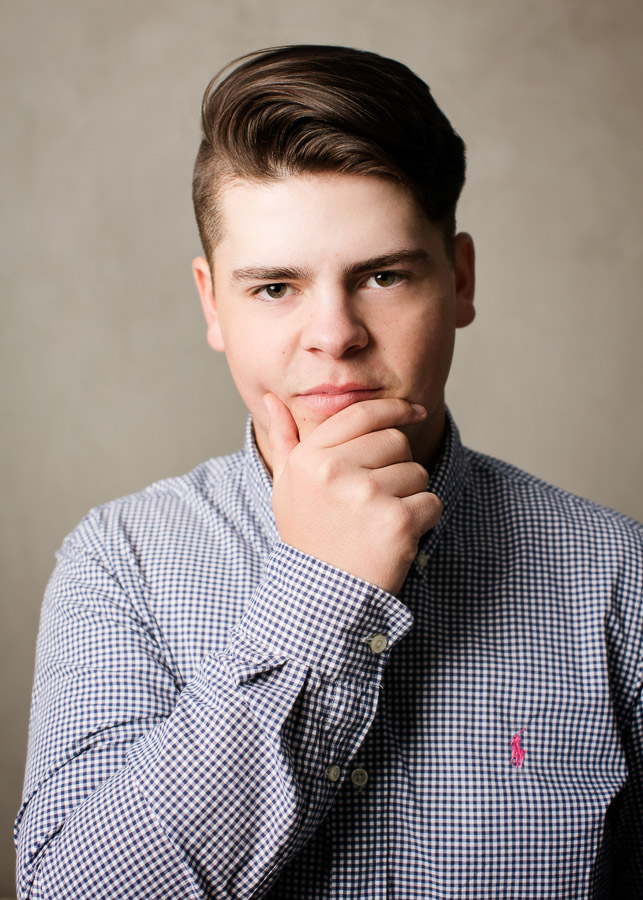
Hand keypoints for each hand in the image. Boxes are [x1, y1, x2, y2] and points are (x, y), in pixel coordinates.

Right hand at [264, 394, 442, 594]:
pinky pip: (431, 502)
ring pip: (417, 472)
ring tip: (379, 523)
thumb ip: (284, 441)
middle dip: (396, 467)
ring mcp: (366, 494)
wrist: (321, 599)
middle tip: (374, 501)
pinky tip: (396, 538)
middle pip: (395, 441)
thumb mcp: (286, 488)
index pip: (362, 414)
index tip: (415, 411)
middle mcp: (334, 470)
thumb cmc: (308, 539)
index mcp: (310, 457)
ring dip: (409, 496)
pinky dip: (423, 520)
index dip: (394, 408)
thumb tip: (271, 399)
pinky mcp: (396, 520)